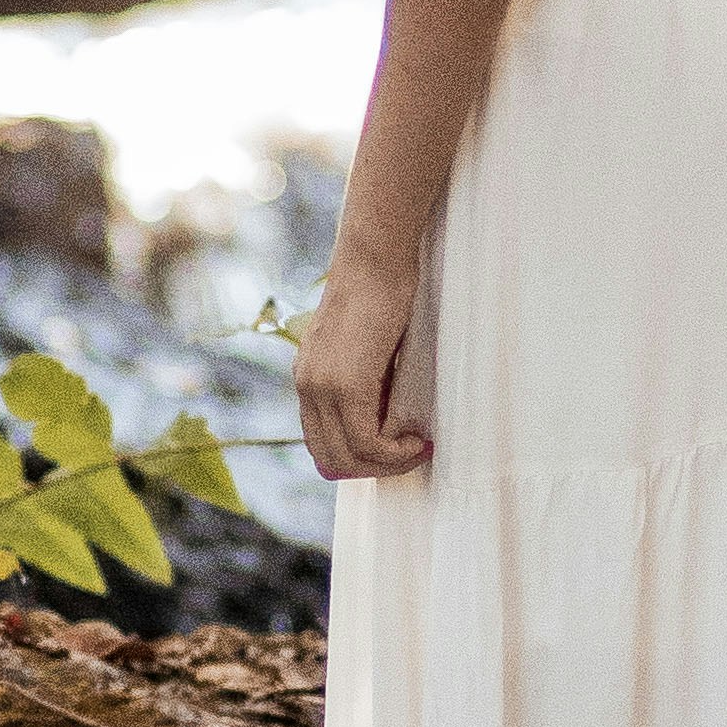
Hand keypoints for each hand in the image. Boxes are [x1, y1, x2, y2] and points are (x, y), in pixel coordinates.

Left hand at [295, 251, 430, 482]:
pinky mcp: (346, 384)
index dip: (357, 457)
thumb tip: (387, 416)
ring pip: (350, 456)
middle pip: (331, 459)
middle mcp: (307, 386)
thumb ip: (365, 378)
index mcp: (308, 377)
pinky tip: (418, 440)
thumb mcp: (365, 344)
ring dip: (389, 463)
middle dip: (374, 468)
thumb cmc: (381, 290)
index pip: (321, 442)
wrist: (376, 258)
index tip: (393, 448)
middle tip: (411, 455)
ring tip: (419, 449)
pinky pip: (366, 441)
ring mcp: (322, 386)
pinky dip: (395, 452)